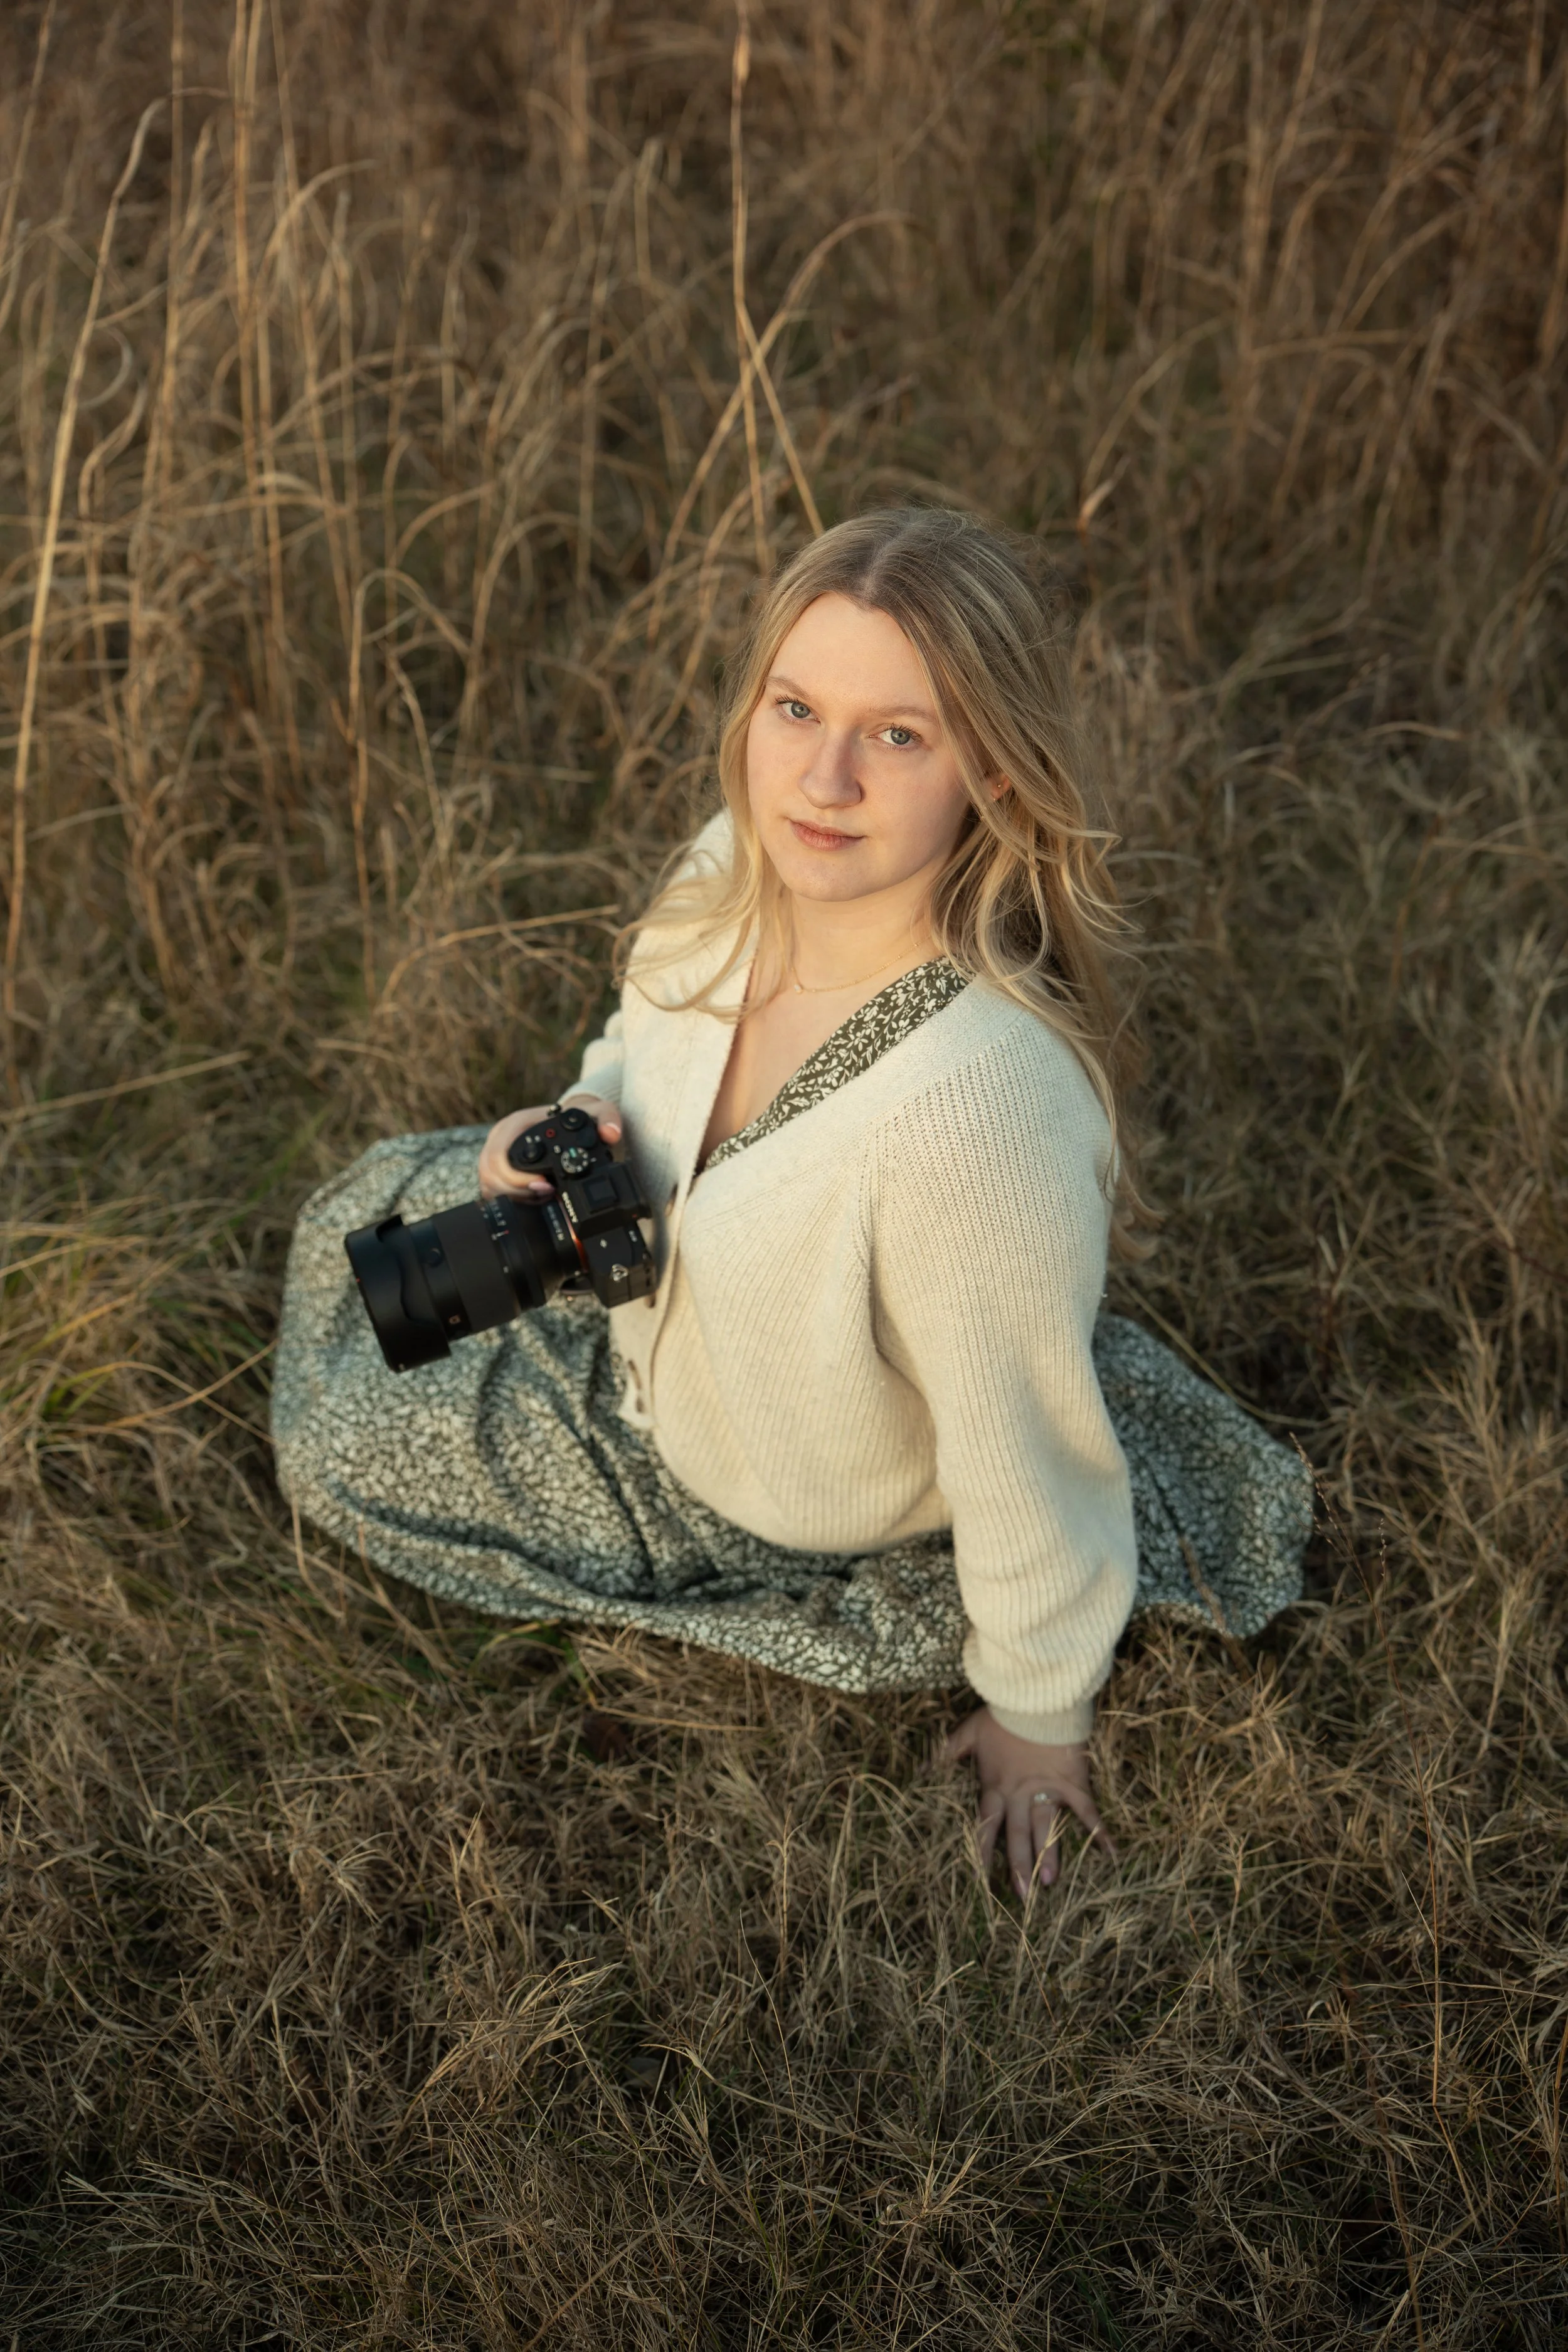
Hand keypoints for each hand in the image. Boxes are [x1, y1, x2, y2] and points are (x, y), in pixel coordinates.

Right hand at [476, 1093, 624, 1199]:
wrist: (567, 1122)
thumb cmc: (577, 1118)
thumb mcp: (598, 1113)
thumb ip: (608, 1119)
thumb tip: (610, 1133)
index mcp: (515, 1124)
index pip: (499, 1155)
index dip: (517, 1177)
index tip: (545, 1185)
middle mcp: (500, 1137)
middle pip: (490, 1173)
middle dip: (517, 1191)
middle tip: (546, 1194)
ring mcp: (495, 1154)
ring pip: (489, 1184)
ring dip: (514, 1196)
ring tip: (542, 1196)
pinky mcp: (498, 1169)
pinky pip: (492, 1189)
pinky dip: (511, 1198)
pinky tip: (534, 1198)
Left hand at [944, 1706, 1115, 1898]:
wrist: (1036, 1699)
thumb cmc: (1001, 1715)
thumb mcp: (969, 1732)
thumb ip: (947, 1752)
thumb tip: (921, 1771)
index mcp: (995, 1786)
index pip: (987, 1827)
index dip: (983, 1853)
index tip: (982, 1880)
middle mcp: (1020, 1795)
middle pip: (1018, 1835)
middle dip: (1020, 1865)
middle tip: (1022, 1895)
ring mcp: (1048, 1790)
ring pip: (1047, 1829)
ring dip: (1050, 1856)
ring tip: (1050, 1883)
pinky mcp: (1073, 1782)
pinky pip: (1088, 1811)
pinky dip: (1100, 1831)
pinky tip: (1110, 1853)